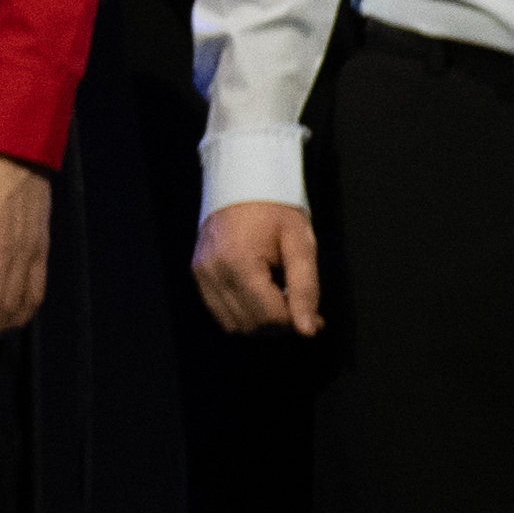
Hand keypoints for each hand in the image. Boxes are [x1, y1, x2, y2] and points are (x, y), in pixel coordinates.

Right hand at [194, 199, 324, 337]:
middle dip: (281, 324)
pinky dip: (243, 314)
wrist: (243, 182)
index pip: (270, 317)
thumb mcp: (301, 244)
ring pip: (233, 324)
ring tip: (279, 301)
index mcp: (239, 262)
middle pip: (251, 325)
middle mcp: (213, 270)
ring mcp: (201, 272)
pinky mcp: (198, 272)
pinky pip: (220, 312)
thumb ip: (306, 289)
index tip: (315, 314)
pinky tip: (260, 298)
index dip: (297, 322)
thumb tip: (307, 330)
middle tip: (299, 307)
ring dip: (261, 322)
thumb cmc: (275, 210)